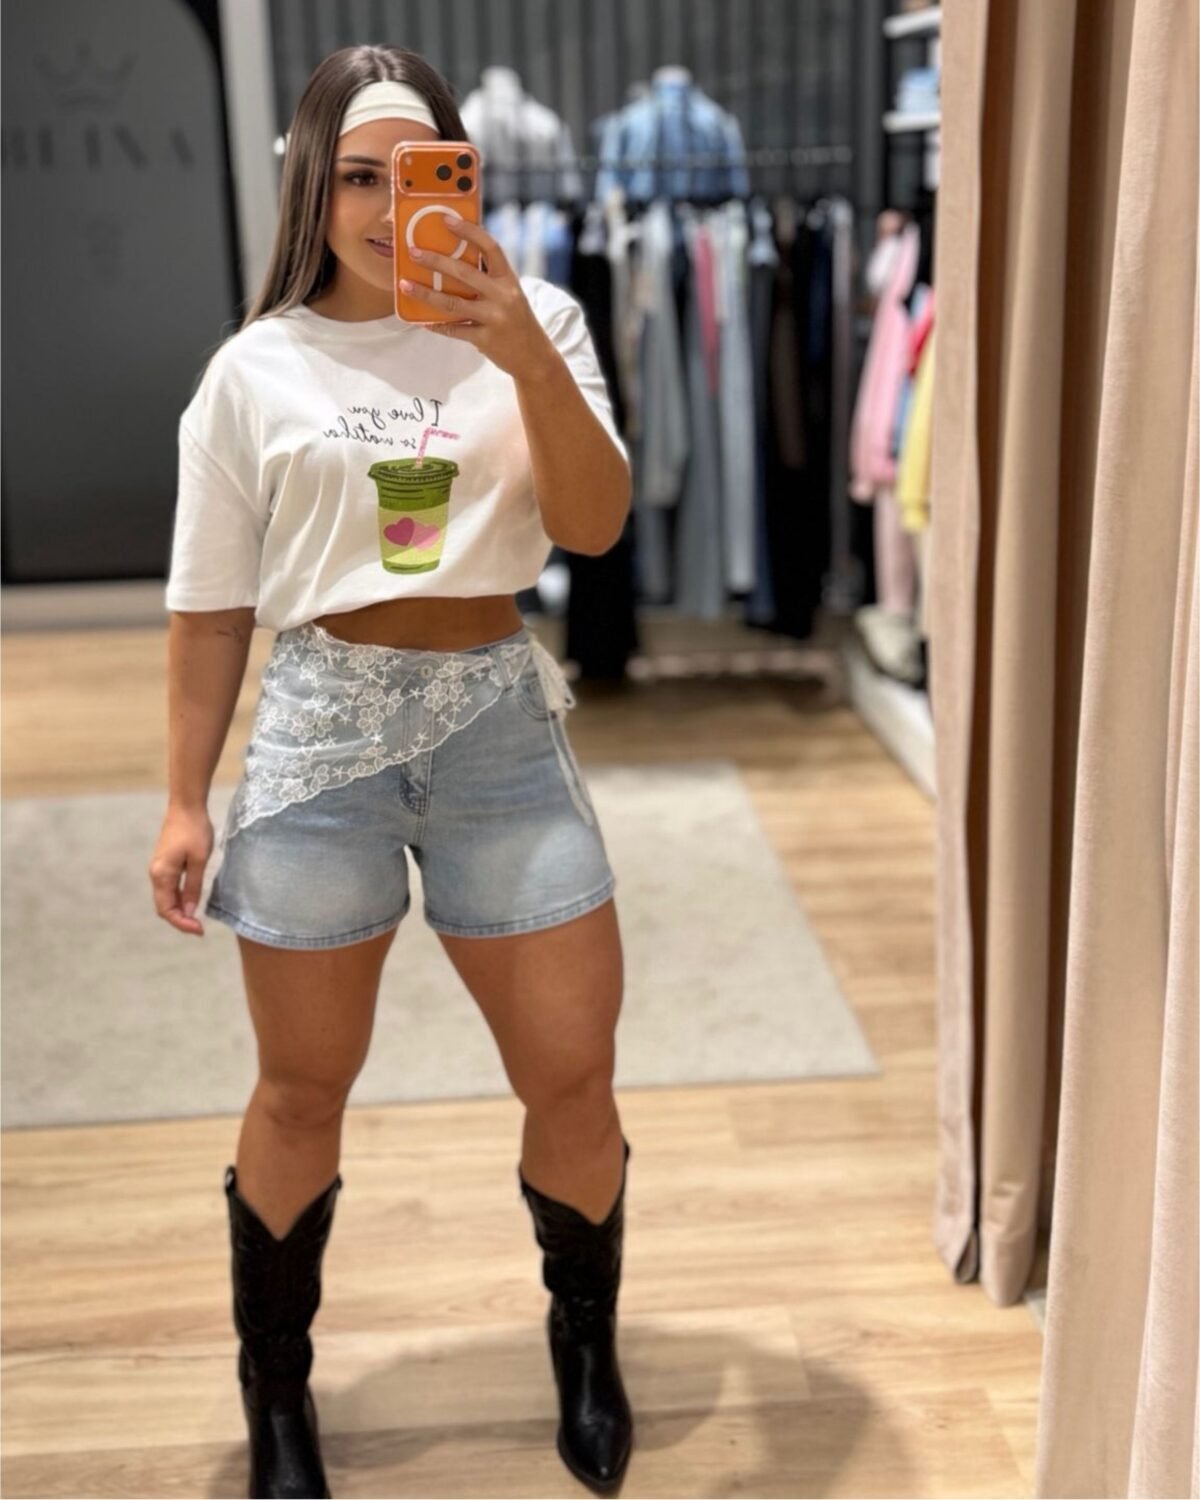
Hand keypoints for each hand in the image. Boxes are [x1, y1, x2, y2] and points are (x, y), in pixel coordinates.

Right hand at [149, 805, 213, 935]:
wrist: (186, 806)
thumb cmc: (195, 831)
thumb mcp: (198, 861)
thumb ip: (192, 887)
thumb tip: (188, 913)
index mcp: (161, 875)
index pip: (166, 910)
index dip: (181, 924)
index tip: (199, 930)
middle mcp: (156, 874)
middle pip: (164, 906)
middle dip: (180, 920)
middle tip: (200, 928)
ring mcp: (159, 868)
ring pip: (166, 898)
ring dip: (179, 911)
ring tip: (197, 919)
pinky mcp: (165, 863)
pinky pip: (169, 888)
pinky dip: (179, 899)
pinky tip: (192, 901)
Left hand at [400, 218, 559, 381]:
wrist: (534, 357)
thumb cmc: (517, 321)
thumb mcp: (510, 295)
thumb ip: (489, 279)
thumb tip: (453, 261)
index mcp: (509, 280)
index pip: (490, 247)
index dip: (469, 231)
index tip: (447, 220)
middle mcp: (503, 296)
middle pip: (464, 273)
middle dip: (435, 261)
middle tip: (413, 252)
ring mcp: (494, 318)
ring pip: (453, 303)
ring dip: (426, 293)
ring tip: (405, 285)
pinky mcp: (485, 339)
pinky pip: (454, 330)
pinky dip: (436, 324)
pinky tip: (421, 320)